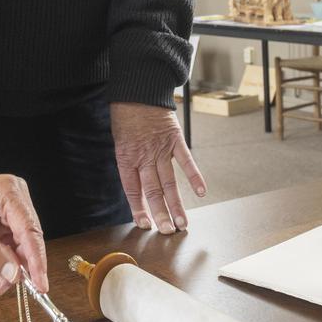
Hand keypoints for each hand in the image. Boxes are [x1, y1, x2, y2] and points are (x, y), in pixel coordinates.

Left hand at [0, 168, 49, 295]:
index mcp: (8, 193)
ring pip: (15, 247)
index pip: (30, 232)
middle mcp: (16, 198)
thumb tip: (15, 275)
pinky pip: (6, 245)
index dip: (36, 262)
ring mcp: (12, 209)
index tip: (40, 285)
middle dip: (11, 268)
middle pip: (25, 242)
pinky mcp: (6, 219)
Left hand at [110, 101, 205, 233]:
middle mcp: (144, 156)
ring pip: (169, 181)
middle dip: (160, 213)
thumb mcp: (121, 141)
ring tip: (182, 223)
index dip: (138, 208)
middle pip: (153, 190)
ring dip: (177, 204)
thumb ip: (131, 164)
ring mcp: (161, 148)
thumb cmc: (126, 116)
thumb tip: (140, 189)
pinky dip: (194, 176)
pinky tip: (200, 192)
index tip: (144, 224)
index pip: (132, 189)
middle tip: (167, 232)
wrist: (138, 89)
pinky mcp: (175, 139)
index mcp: (126, 157)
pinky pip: (186, 161)